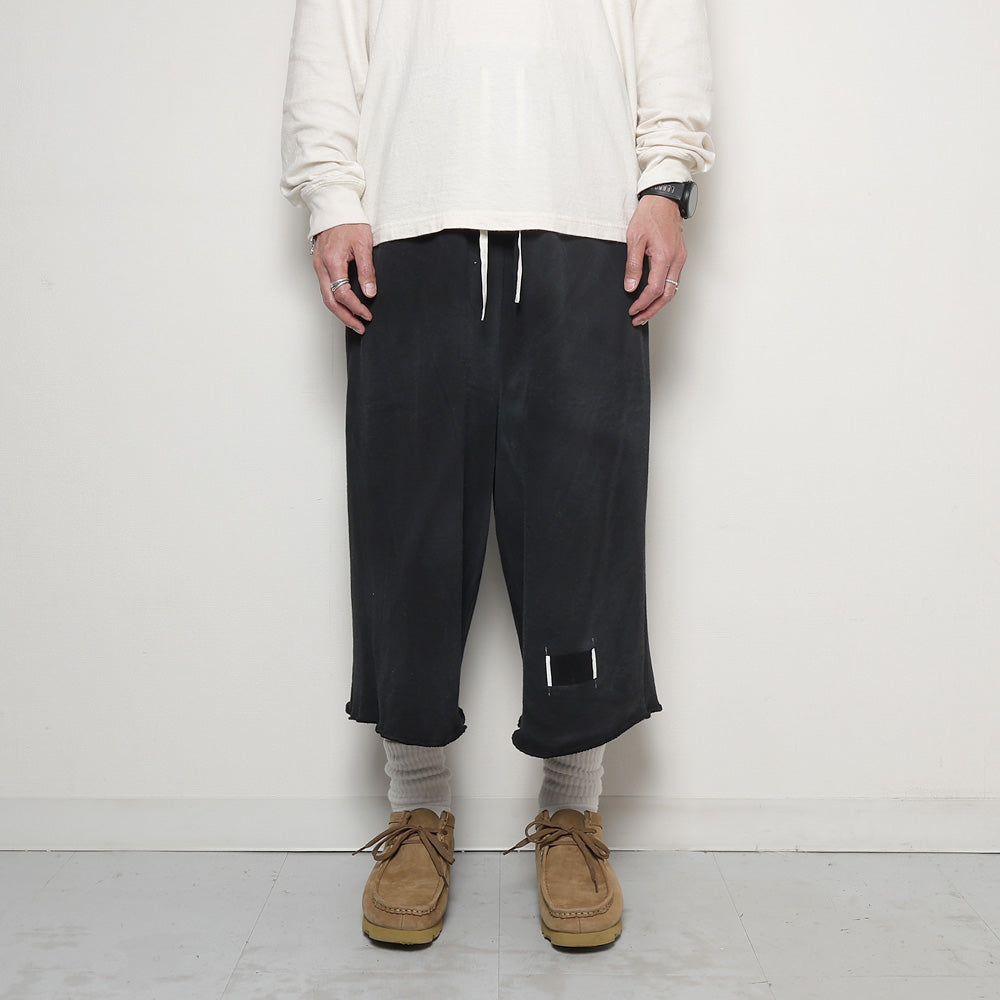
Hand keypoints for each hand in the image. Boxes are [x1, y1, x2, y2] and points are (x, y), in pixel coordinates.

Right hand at [312, 223, 376, 333]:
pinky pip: (325, 288)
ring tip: (354, 321)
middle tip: (360, 327)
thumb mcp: (364, 244)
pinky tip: (346, 306)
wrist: (334, 205)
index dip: (356, 307)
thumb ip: (367, 270)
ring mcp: (318, 266)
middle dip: (346, 317)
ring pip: (326, 296)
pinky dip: (335, 301)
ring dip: (340, 312)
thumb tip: (370, 293)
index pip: (342, 293)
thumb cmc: (349, 221)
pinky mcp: (320, 265)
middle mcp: (321, 266)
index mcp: (332, 261)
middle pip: (330, 301)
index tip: (367, 315)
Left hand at [624, 197, 685, 326]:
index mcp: (664, 256)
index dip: (643, 303)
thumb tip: (630, 287)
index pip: (655, 289)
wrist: (664, 199)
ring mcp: (680, 258)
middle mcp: (676, 259)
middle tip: (639, 319)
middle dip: (652, 310)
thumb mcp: (634, 238)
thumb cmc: (649, 214)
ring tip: (644, 311)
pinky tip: (653, 295)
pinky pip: (674, 280)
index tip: (632, 310)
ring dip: (659, 303)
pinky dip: (664, 292)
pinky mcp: (680, 256)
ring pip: (673, 289)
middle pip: (667, 295)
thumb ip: (632, 265)